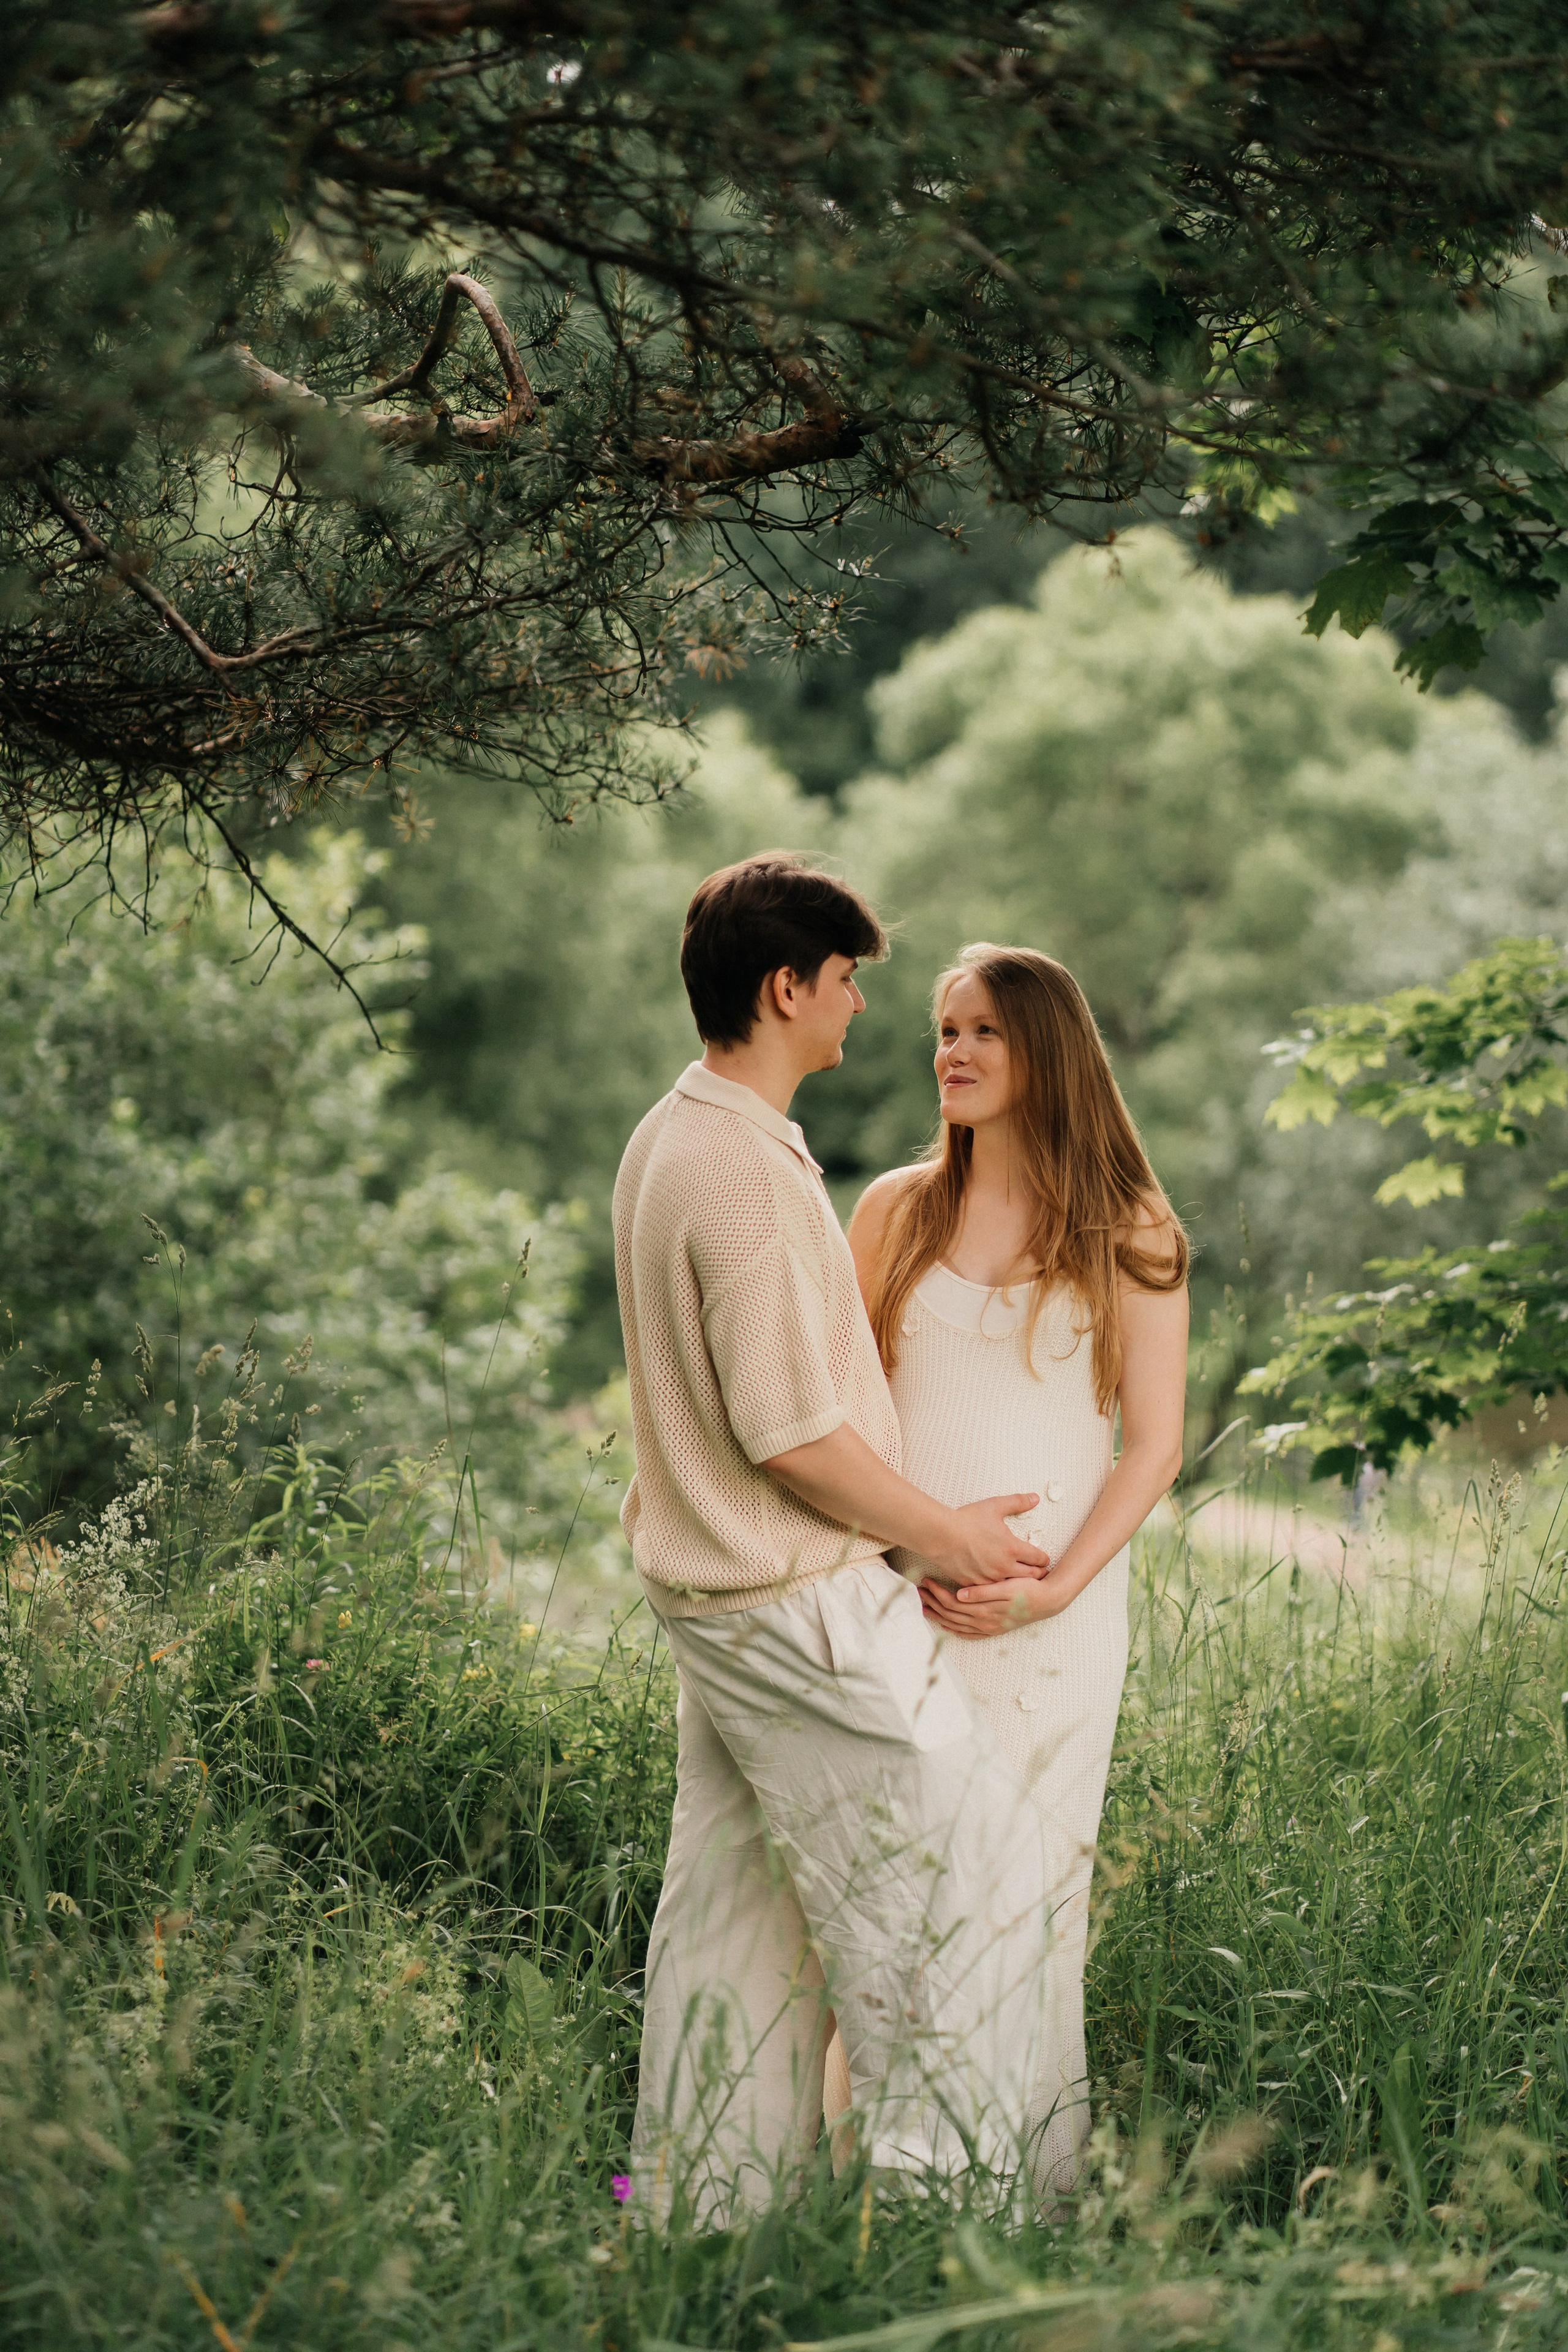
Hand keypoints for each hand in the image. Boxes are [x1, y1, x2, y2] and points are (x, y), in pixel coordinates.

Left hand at [919, 1572, 1068, 1638]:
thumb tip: (960, 1594)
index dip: (936, 1593)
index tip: (925, 1581)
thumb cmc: (1028, 1589)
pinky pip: (968, 1634)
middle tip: (917, 1590)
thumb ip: (983, 1592)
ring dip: (938, 1615)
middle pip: (950, 1614)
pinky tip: (945, 1624)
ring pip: (956, 1624)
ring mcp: (988, 1628)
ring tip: (923, 1605)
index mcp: (986, 1611)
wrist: (1048, 1601)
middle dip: (932, 1602)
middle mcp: (985, 1623)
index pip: (953, 1603)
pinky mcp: (993, 1629)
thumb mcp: (1008, 1587)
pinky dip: (953, 1629)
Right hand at [925, 1493, 1050, 1587]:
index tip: (1045, 1559)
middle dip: (1037, 1573)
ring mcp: (989, 1579)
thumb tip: (1035, 1498)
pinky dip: (997, 1587)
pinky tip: (998, 1584)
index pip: (1039, 1558)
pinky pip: (991, 1589)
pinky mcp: (975, 1585)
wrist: (940, 1535)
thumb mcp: (995, 1506)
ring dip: (1018, 1582)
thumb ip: (1017, 1502)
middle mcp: (1004, 1567)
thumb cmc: (967, 1520)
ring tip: (1021, 1580)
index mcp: (1013, 1549)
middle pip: (1031, 1576)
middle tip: (1039, 1572)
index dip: (1045, 1559)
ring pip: (1012, 1586)